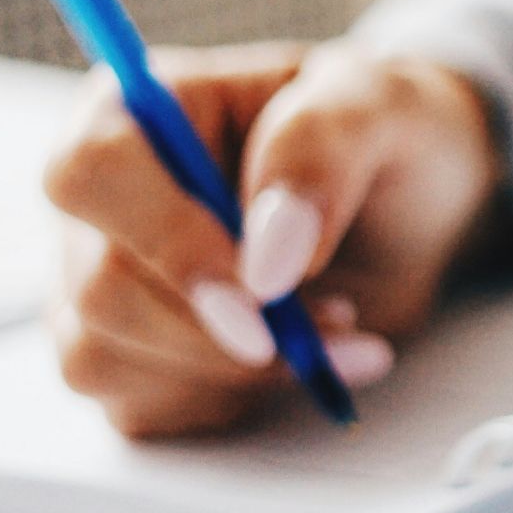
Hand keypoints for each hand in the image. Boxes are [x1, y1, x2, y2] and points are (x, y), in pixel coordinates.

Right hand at [46, 41, 502, 437]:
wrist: (420, 204)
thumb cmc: (390, 134)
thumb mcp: (382, 105)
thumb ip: (319, 153)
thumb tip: (266, 257)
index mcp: (140, 109)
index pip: (93, 174)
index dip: (168, 242)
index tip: (265, 291)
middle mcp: (106, 199)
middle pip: (100, 288)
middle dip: (223, 331)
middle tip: (340, 317)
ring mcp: (108, 280)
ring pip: (104, 359)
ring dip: (235, 373)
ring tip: (336, 329)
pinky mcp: (133, 353)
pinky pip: (138, 406)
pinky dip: (230, 402)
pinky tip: (297, 362)